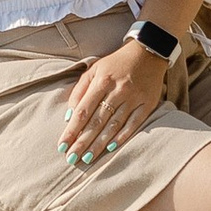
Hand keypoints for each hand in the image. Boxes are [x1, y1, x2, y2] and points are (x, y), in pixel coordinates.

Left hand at [58, 39, 169, 172]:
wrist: (148, 52)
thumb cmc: (116, 63)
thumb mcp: (94, 70)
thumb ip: (79, 91)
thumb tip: (69, 117)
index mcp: (102, 81)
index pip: (83, 110)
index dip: (72, 130)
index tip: (62, 146)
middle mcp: (118, 90)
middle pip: (97, 121)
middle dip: (83, 142)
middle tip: (72, 159)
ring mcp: (134, 97)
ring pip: (114, 125)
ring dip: (99, 144)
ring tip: (87, 158)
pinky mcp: (148, 104)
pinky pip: (134, 123)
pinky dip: (122, 136)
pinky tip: (110, 148)